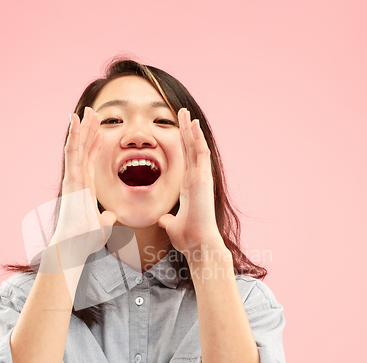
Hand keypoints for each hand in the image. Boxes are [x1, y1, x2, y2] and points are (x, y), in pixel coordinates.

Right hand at [41, 108, 115, 275]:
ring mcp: (73, 177)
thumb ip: (105, 218)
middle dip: (88, 130)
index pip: (91, 161)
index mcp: (85, 187)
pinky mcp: (71, 178)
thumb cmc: (85, 239)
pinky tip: (75, 119)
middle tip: (92, 112)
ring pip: (77, 146)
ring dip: (81, 127)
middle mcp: (78, 179)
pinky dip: (74, 134)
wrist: (75, 245)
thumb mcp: (101, 225)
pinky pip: (73, 152)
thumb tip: (110, 215)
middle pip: (84, 149)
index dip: (95, 144)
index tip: (100, 130)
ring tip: (85, 110)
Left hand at [158, 108, 223, 256]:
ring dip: (191, 130)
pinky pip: (200, 153)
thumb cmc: (188, 237)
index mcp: (189, 187)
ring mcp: (201, 178)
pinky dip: (197, 138)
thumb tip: (163, 220)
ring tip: (185, 113)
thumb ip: (168, 220)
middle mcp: (197, 179)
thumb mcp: (173, 225)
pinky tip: (192, 124)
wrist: (198, 244)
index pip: (185, 160)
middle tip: (181, 113)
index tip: (177, 131)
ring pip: (196, 148)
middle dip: (186, 131)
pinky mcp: (203, 178)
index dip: (182, 145)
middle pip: (191, 150)